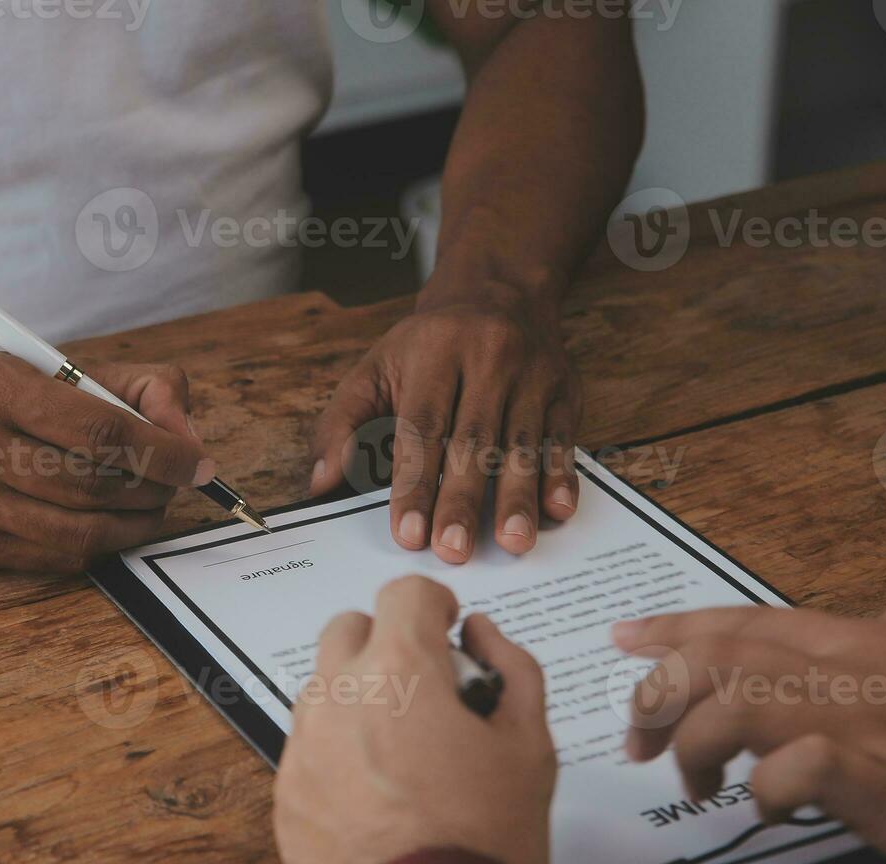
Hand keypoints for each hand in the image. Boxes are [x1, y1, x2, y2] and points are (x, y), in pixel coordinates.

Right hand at [0, 353, 212, 572]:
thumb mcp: (42, 368)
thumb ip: (129, 388)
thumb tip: (186, 437)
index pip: (100, 429)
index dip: (164, 451)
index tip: (198, 462)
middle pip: (95, 484)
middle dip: (154, 488)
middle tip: (176, 483)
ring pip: (80, 532)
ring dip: (134, 524)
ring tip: (151, 506)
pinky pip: (56, 558)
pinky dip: (97, 545)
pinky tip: (108, 526)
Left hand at [273, 576, 555, 863]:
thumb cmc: (480, 845)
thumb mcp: (530, 746)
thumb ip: (512, 670)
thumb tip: (484, 636)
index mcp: (399, 671)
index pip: (405, 593)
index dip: (435, 605)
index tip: (447, 627)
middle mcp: (338, 696)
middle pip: (350, 629)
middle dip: (388, 642)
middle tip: (427, 685)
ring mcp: (305, 744)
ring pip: (325, 688)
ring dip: (360, 696)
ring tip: (407, 748)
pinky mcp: (286, 791)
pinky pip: (310, 745)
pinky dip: (339, 751)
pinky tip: (379, 791)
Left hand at [310, 294, 581, 562]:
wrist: (498, 290)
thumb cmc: (427, 344)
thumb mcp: (374, 368)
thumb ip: (340, 424)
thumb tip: (320, 482)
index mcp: (434, 351)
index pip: (422, 427)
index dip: (415, 484)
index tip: (409, 533)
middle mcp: (487, 358)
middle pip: (472, 441)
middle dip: (462, 500)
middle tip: (454, 550)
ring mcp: (532, 374)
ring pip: (521, 444)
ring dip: (516, 497)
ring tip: (512, 543)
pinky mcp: (565, 390)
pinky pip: (563, 438)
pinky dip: (561, 476)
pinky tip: (557, 511)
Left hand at [615, 591, 885, 862]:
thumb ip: (843, 658)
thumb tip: (785, 649)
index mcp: (851, 644)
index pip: (743, 623)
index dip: (674, 628)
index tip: (622, 638)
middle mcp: (852, 672)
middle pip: (719, 658)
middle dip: (658, 696)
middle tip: (640, 745)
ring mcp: (868, 724)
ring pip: (740, 702)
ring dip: (696, 744)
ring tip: (700, 785)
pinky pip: (805, 765)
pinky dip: (769, 789)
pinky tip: (770, 812)